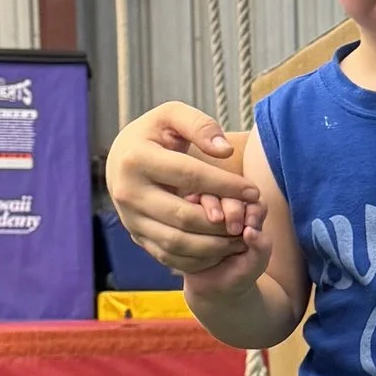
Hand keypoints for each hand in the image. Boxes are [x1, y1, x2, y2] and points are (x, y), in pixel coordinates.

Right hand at [103, 102, 259, 277]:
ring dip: (214, 245)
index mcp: (136, 159)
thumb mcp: (172, 116)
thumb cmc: (155, 134)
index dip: (225, 185)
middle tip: (250, 220)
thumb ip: (200, 125)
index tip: (254, 191)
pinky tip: (222, 248)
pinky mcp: (136, 237)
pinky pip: (170, 257)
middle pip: (183, 216)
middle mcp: (128, 193)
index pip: (189, 175)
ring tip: (241, 237)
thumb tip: (225, 151)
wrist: (122, 159)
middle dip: (222, 222)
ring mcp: (130, 219)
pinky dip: (199, 259)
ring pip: (177, 244)